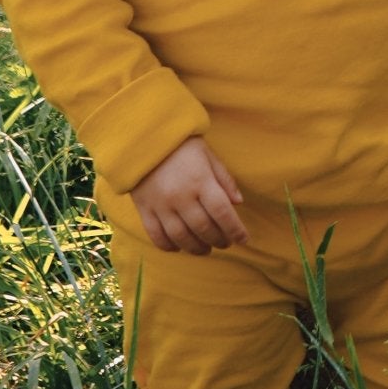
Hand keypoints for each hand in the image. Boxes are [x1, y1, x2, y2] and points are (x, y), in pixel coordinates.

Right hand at [130, 136, 247, 254]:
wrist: (144, 139)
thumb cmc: (182, 146)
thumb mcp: (209, 156)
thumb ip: (224, 179)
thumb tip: (238, 203)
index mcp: (201, 181)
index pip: (222, 212)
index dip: (235, 229)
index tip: (244, 239)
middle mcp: (181, 196)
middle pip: (203, 227)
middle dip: (218, 240)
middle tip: (225, 244)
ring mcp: (161, 204)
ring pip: (180, 236)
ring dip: (196, 247)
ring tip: (205, 249)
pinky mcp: (144, 209)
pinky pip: (156, 234)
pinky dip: (168, 245)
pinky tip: (179, 247)